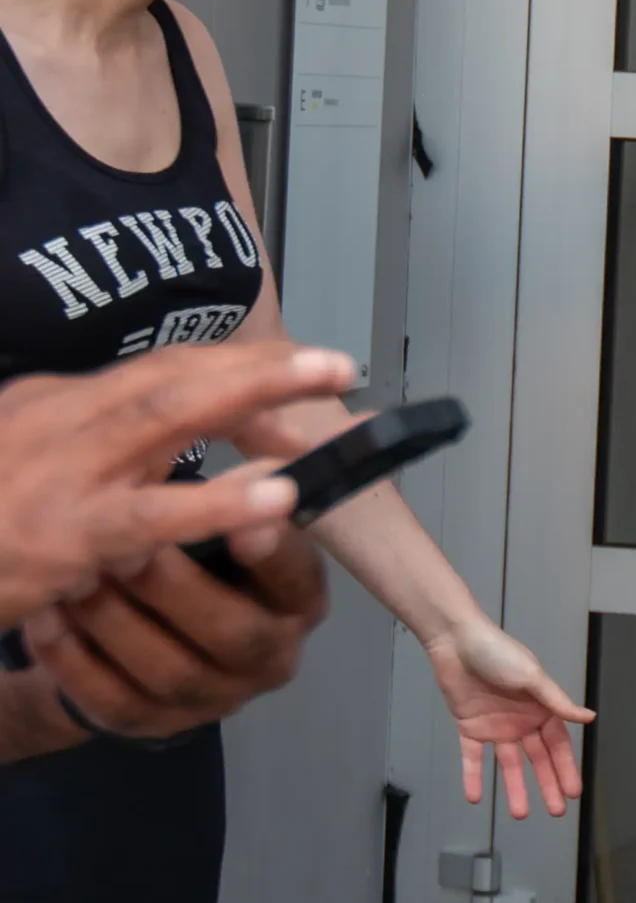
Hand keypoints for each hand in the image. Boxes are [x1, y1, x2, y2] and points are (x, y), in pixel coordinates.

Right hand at [0, 344, 354, 625]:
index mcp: (53, 404)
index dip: (235, 368)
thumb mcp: (27, 463)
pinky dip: (217, 503)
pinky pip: (151, 516)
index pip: (159, 370)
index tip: (300, 372)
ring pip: (165, 419)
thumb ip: (97, 451)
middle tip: (336, 365)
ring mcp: (56, 476)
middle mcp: (54, 422)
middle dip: (260, 367)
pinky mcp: (60, 536)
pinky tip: (274, 498)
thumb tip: (172, 446)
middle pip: (173, 377)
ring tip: (320, 403)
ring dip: (250, 403)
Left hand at [22, 527, 328, 736]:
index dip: (271, 555)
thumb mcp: (220, 526)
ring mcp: (215, 700)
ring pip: (169, 671)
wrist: (145, 636)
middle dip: (172, 588)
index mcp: (297, 603)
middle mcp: (270, 659)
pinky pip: (114, 700)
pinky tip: (47, 620)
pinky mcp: (156, 724)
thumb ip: (237, 499)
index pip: (297, 578)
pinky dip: (74, 659)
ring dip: (115, 620)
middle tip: (120, 548)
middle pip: (233, 633)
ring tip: (72, 578)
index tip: (242, 523)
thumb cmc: (196, 563)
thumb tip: (262, 472)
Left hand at [421, 615, 592, 819]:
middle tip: (555, 812)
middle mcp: (522, 720)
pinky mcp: (469, 727)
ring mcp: (496, 726)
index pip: (558, 745)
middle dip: (547, 785)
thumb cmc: (498, 653)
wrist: (456, 642)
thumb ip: (558, 702)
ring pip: (508, 764)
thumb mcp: (532, 677)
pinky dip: (473, 776)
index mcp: (541, 708)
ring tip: (520, 814)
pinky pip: (472, 757)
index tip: (573, 794)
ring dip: (514, 788)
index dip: (566, 769)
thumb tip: (589, 718)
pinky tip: (475, 798)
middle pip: (537, 759)